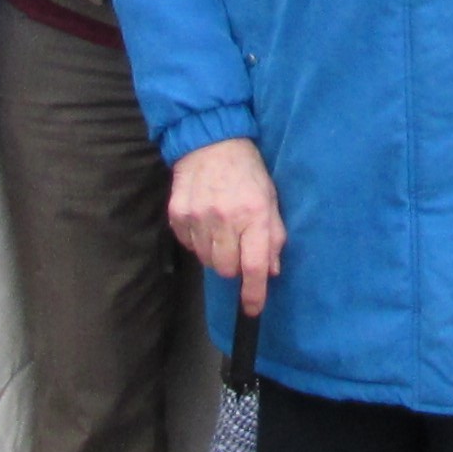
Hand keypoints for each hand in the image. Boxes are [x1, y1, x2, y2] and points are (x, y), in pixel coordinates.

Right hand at [167, 137, 285, 314]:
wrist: (211, 142)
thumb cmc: (247, 172)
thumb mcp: (270, 200)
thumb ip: (274, 236)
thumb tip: (271, 271)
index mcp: (253, 215)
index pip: (253, 265)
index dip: (253, 293)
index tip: (252, 309)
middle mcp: (224, 218)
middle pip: (225, 269)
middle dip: (234, 266)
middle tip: (238, 247)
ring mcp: (197, 217)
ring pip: (206, 260)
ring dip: (216, 253)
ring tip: (221, 228)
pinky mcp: (178, 214)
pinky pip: (189, 245)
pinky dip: (198, 241)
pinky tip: (205, 220)